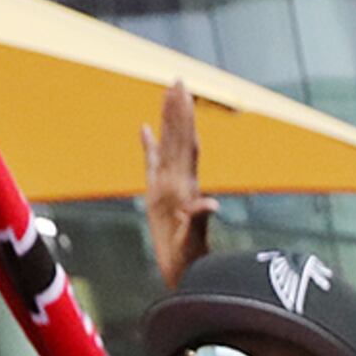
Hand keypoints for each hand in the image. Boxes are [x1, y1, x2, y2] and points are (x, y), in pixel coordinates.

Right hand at [141, 82, 219, 288]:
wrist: (186, 276)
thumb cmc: (189, 262)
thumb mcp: (193, 241)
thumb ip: (199, 220)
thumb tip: (210, 204)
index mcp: (183, 187)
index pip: (185, 145)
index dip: (183, 120)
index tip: (183, 93)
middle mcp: (178, 183)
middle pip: (178, 139)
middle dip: (178, 110)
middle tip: (179, 80)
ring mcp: (169, 187)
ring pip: (169, 146)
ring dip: (168, 120)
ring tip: (168, 94)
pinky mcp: (158, 196)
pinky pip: (152, 163)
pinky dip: (149, 146)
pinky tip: (145, 130)